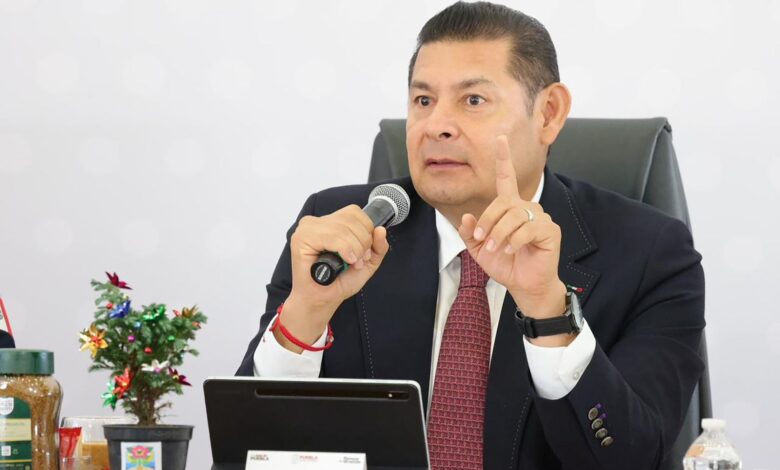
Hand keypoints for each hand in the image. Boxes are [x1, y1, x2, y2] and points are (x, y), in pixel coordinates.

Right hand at [279, 205, 389, 351]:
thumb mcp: (368, 262)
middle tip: (359, 260)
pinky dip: (344, 250)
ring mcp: (307, 229)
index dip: (366, 231)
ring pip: (343, 228)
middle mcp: (317, 222)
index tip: (365, 252)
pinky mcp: (301, 239)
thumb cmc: (339, 282)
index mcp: (330, 222)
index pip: (354, 212)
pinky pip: (332, 237)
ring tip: (352, 263)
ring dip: (355, 249)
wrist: (323, 300)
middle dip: (363, 242)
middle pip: (351, 219)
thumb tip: (380, 229)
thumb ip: (378, 246)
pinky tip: (345, 261)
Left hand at [458, 135, 565, 319]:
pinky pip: (528, 228)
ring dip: (499, 232)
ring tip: (494, 248)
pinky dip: (514, 240)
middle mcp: (526, 208)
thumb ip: (469, 233)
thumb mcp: (479, 250)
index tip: (500, 139)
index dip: (504, 158)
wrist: (524, 286)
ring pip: (514, 215)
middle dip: (488, 220)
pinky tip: (511, 250)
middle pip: (504, 202)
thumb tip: (467, 217)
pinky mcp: (549, 231)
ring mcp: (540, 218)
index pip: (507, 178)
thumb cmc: (506, 265)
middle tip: (480, 239)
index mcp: (510, 208)